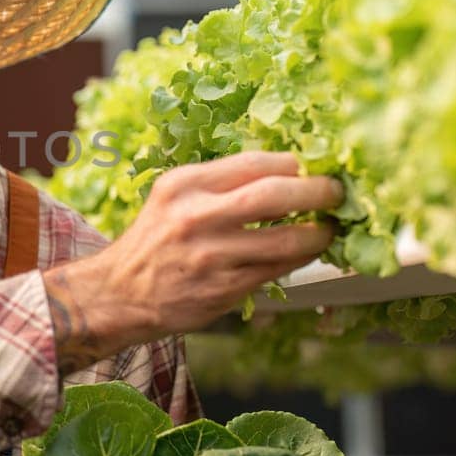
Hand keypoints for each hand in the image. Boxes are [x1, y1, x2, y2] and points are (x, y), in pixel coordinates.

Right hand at [43, 152, 341, 373]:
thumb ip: (220, 183)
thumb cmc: (155, 240)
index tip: (313, 166)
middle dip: (316, 191)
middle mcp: (195, 216)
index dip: (294, 163)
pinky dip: (298, 258)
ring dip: (317, 233)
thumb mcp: (174, 197)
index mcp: (184, 184)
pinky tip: (306, 251)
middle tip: (335, 192)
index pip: (254, 162)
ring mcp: (211, 255)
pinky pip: (277, 270)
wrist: (120, 293)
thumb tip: (283, 171)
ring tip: (328, 228)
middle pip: (274, 194)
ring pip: (284, 239)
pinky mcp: (223, 288)